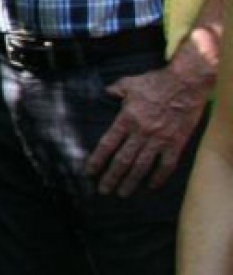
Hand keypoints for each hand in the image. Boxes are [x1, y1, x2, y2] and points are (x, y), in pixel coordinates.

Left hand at [89, 64, 211, 196]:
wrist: (186, 82)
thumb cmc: (156, 81)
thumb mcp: (129, 83)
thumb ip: (115, 90)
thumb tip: (105, 93)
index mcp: (126, 119)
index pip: (107, 144)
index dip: (97, 160)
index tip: (89, 172)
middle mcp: (141, 132)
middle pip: (122, 160)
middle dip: (111, 177)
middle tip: (103, 190)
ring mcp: (159, 139)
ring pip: (141, 166)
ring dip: (131, 181)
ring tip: (122, 193)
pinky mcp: (176, 142)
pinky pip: (167, 165)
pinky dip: (159, 177)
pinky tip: (151, 186)